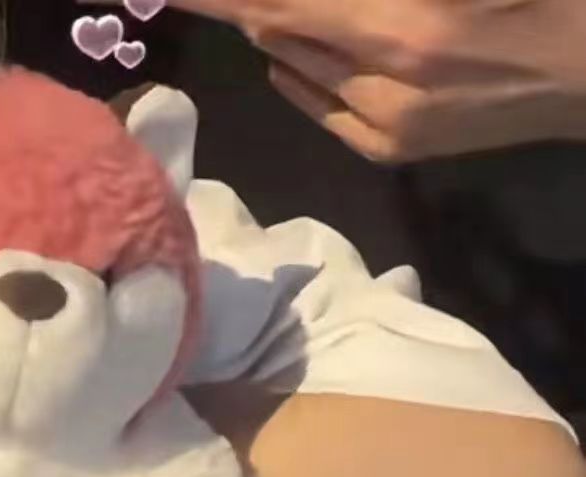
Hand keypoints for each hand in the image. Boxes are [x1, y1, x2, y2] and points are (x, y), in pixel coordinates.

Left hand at [109, 0, 585, 160]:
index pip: (283, 8)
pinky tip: (289, 51)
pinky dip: (296, 73)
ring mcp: (384, 128)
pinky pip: (317, 106)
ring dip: (275, 30)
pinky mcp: (389, 152)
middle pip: (281, 35)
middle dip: (249, 6)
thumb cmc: (537, 1)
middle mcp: (383, 87)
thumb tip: (293, 4)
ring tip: (267, 6)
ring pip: (294, 70)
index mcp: (404, 31)